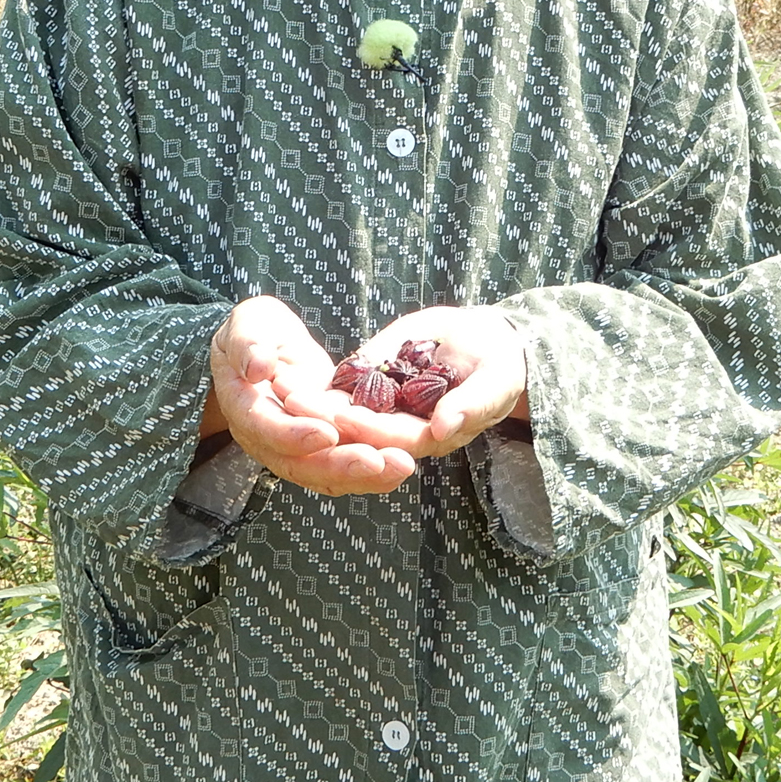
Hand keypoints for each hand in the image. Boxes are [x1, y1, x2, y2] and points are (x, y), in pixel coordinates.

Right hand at [209, 296, 416, 496]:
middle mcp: (269, 438)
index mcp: (244, 408)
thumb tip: (258, 367)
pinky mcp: (323, 444)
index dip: (294, 434)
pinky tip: (401, 464)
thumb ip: (247, 344)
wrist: (266, 344)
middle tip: (378, 462)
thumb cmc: (254, 330)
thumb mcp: (247, 325)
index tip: (327, 432)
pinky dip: (373, 470)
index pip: (266, 429)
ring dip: (365, 475)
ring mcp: (297, 446)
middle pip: (301, 463)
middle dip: (341, 465)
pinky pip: (344, 463)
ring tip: (401, 466)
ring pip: (327, 473)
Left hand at [282, 305, 527, 462]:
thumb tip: (443, 428)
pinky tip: (285, 369)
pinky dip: (314, 384)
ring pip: (342, 412)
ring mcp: (385, 412)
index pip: (393, 438)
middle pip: (358, 430)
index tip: (337, 414)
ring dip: (311, 401)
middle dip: (323, 417)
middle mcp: (403, 431)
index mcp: (433, 436)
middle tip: (291, 399)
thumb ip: (471, 405)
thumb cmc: (500, 363)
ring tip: (279, 383)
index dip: (365, 428)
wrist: (490, 343)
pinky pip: (341, 390)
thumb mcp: (495, 381)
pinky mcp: (373, 390)